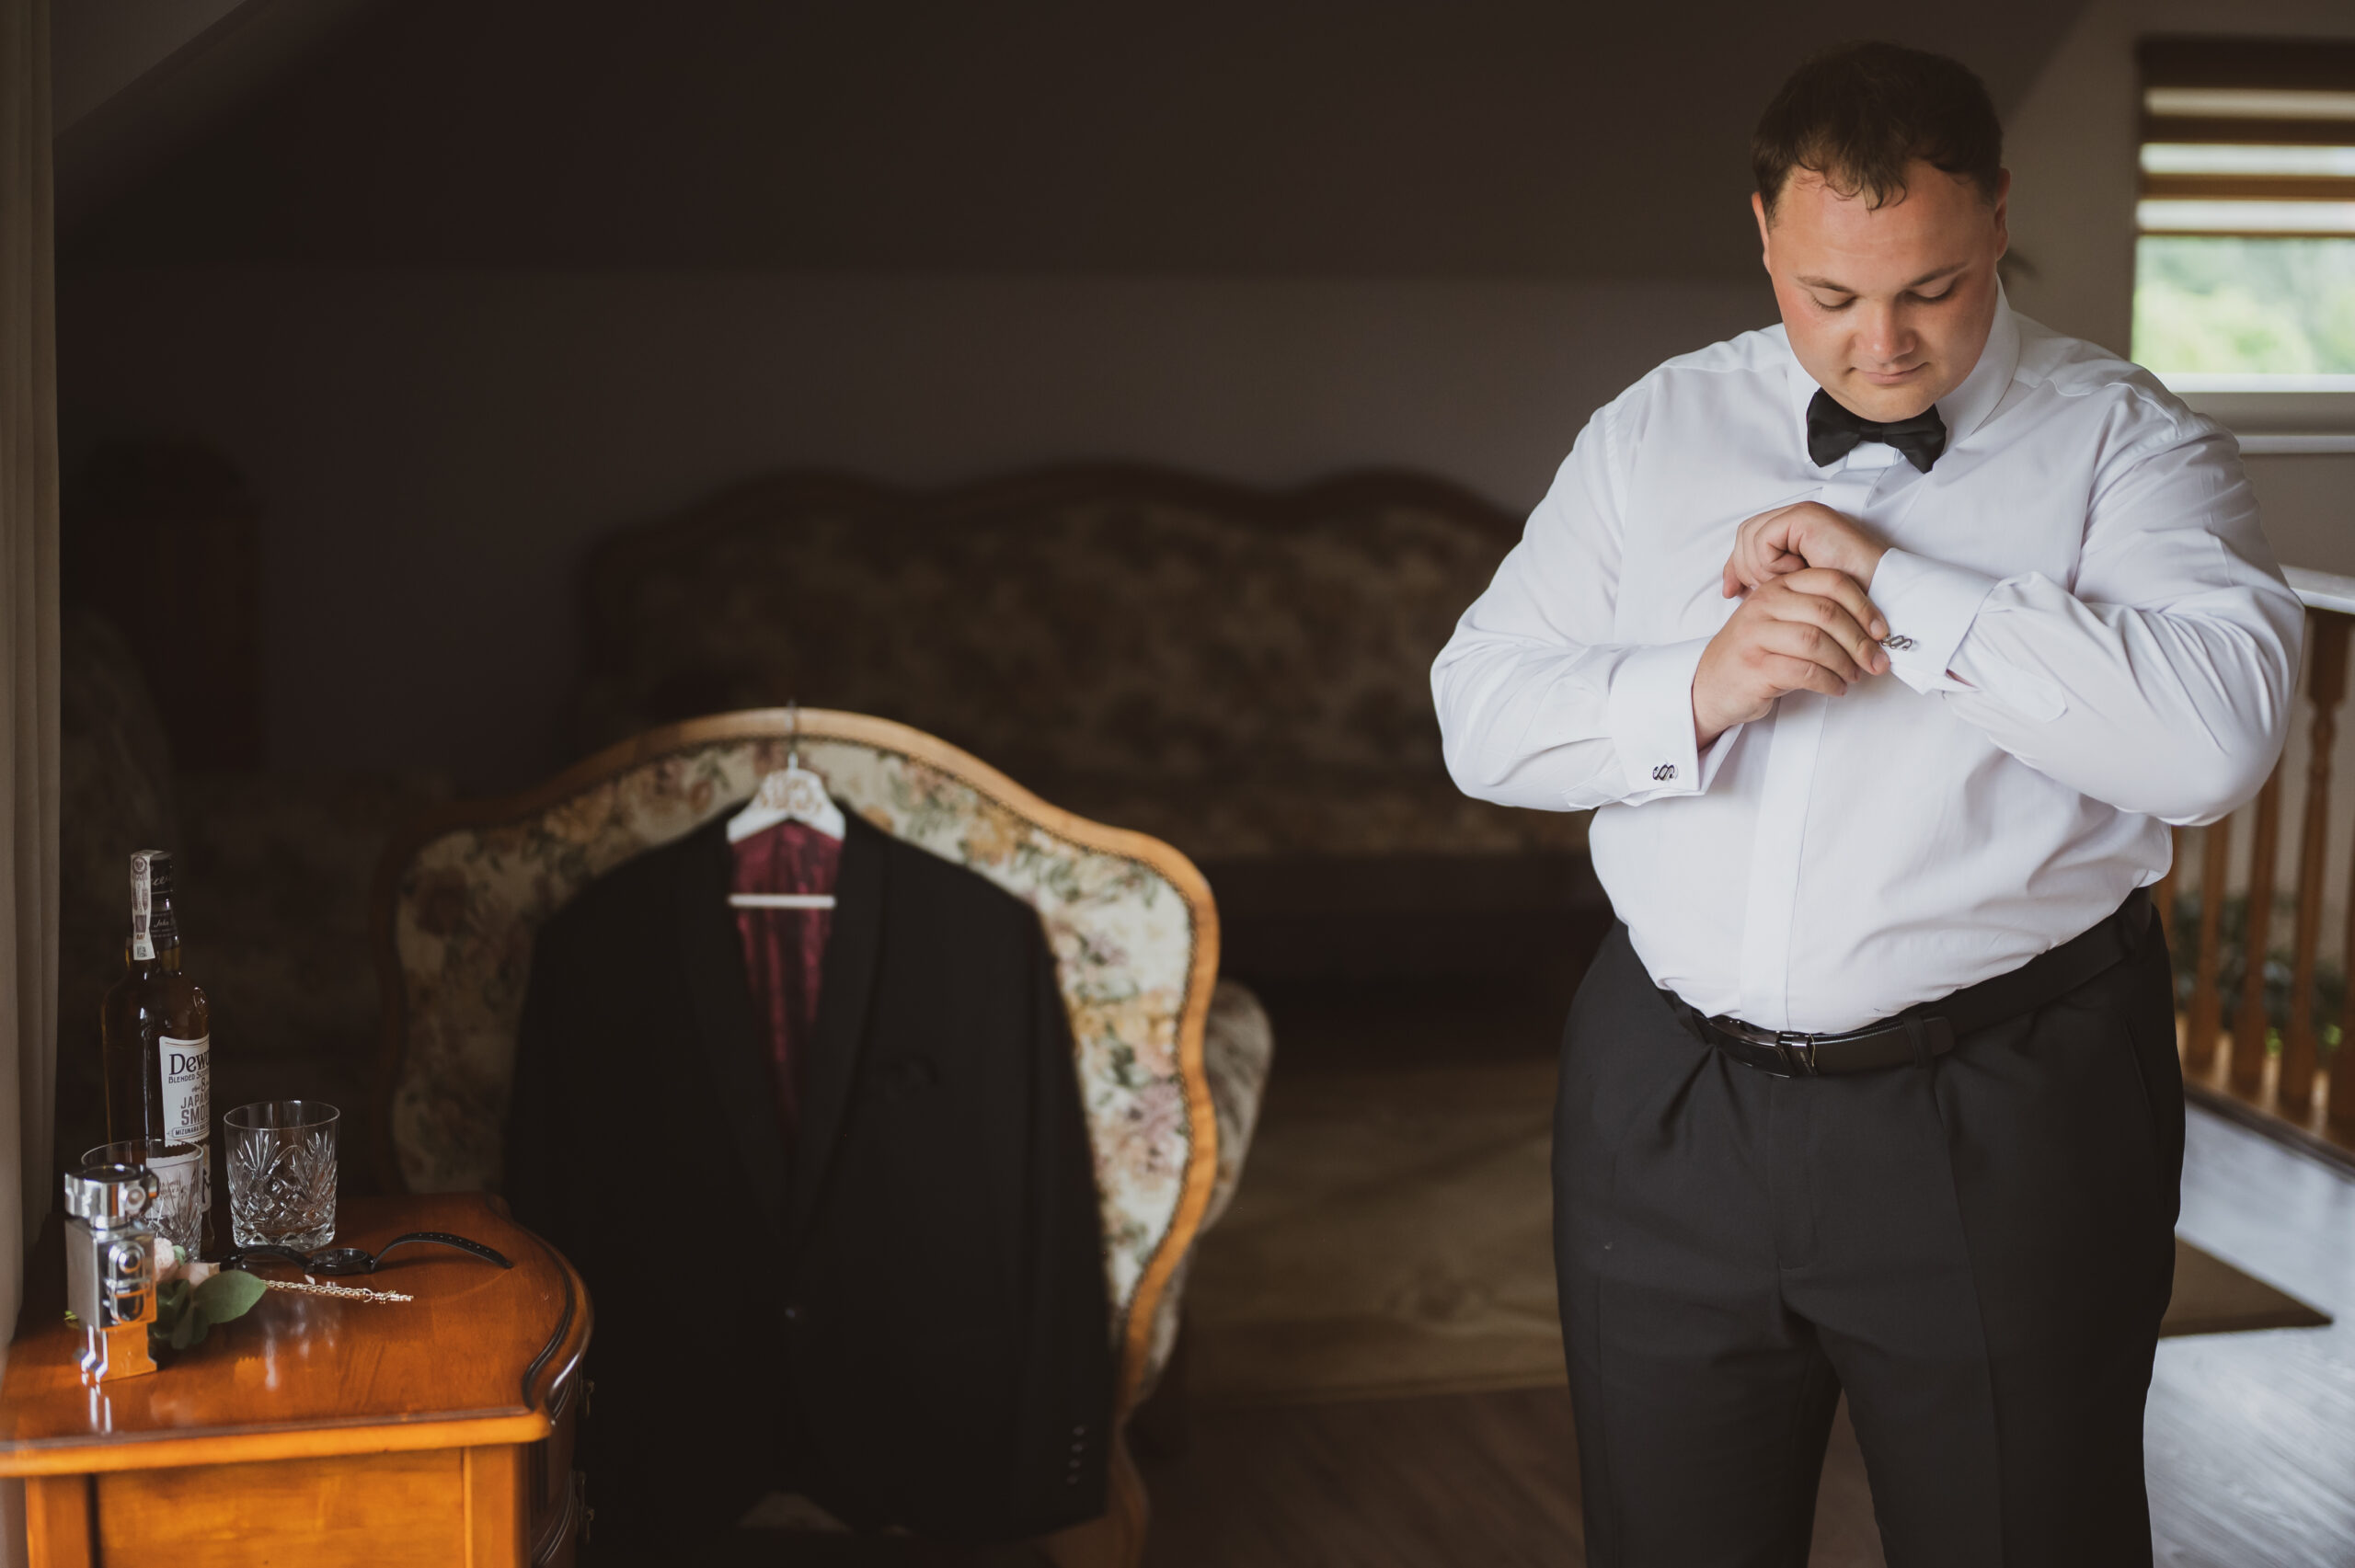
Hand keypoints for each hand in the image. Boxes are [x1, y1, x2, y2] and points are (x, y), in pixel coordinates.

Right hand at [1692, 569, 1890, 747]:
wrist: (1711, 685)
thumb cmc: (1757, 654)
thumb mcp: (1780, 622)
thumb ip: (1813, 614)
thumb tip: (1870, 630)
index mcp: (1776, 587)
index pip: (1829, 581)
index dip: (1863, 605)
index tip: (1881, 631)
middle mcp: (1763, 605)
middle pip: (1826, 612)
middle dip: (1860, 640)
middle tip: (1876, 661)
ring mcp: (1755, 635)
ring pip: (1816, 642)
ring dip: (1845, 663)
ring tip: (1854, 676)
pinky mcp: (1754, 667)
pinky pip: (1804, 672)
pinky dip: (1828, 682)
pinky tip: (1836, 688)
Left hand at [1722, 502, 1888, 598]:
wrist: (1874, 595)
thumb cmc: (1842, 597)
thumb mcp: (1794, 589)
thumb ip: (1767, 581)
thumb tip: (1732, 587)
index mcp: (1793, 529)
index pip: (1749, 538)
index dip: (1735, 565)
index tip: (1731, 592)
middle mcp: (1796, 516)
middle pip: (1745, 534)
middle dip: (1743, 567)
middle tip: (1757, 590)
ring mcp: (1801, 513)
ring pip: (1751, 536)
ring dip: (1761, 567)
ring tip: (1787, 582)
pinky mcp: (1804, 517)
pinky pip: (1764, 539)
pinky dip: (1772, 562)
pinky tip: (1795, 571)